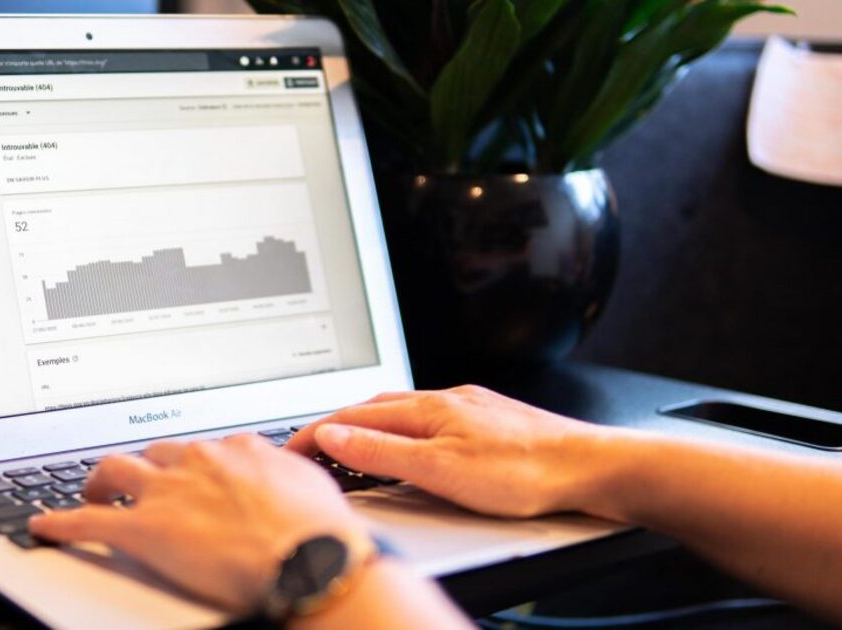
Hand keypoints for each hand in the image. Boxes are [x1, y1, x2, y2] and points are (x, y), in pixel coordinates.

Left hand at [28, 434, 369, 612]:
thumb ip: (289, 476)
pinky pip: (89, 519)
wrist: (311, 558)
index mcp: (238, 450)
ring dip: (100, 480)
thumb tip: (293, 480)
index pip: (205, 447)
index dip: (192, 462)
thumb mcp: (313, 487)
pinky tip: (47, 526)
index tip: (189, 472)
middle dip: (144, 465)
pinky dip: (62, 522)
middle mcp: (199, 461)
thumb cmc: (321, 532)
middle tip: (137, 480)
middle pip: (156, 451)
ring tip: (92, 490)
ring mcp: (169, 491)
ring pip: (116, 469)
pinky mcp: (144, 528)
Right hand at [285, 386, 611, 517]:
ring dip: (366, 426)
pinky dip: (398, 431)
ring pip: (399, 411)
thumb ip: (383, 453)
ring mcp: (465, 408)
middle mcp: (442, 400)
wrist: (589, 467)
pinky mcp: (485, 420)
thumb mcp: (441, 470)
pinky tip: (408, 444)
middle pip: (371, 408)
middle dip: (335, 425)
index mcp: (426, 410)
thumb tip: (335, 437)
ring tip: (348, 446)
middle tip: (309, 447)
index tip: (289, 447)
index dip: (315, 432)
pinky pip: (425, 419)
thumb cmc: (525, 471)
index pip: (351, 417)